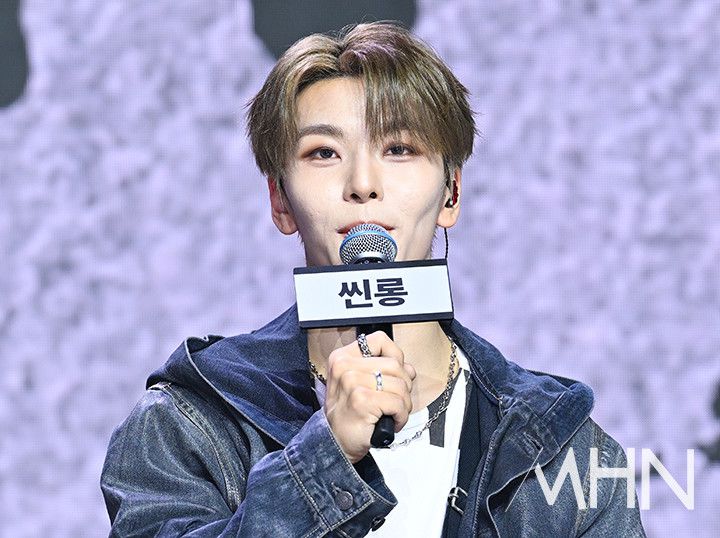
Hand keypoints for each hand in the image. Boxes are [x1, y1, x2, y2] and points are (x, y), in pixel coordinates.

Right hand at [323, 331, 416, 462]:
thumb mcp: (360, 383)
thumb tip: (408, 368)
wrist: (335, 442)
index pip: (379, 340)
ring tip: (392, 413)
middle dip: (403, 386)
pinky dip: (401, 416)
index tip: (394, 373)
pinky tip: (391, 422)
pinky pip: (398, 403)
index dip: (395, 355)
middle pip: (395, 364)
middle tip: (394, 401)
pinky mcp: (362, 400)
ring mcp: (352, 382)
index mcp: (343, 357)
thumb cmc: (349, 413)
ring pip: (400, 385)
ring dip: (403, 404)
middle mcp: (344, 366)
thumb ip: (383, 370)